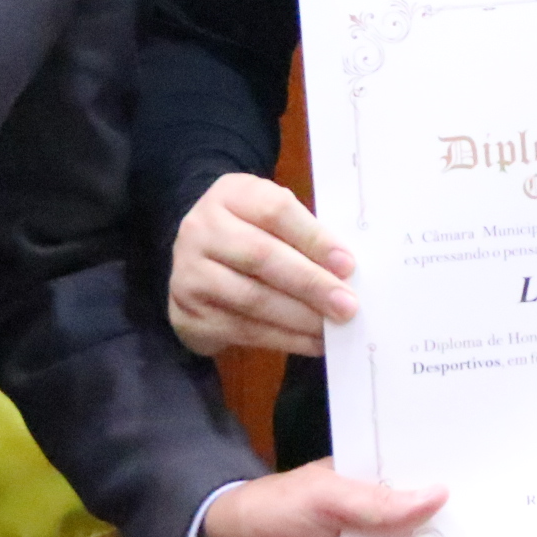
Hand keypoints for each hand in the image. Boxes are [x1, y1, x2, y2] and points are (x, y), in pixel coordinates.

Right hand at [168, 172, 356, 356]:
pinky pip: (243, 330)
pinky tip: (311, 342)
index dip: (313, 238)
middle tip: (346, 305)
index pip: (275, 211)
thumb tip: (344, 272)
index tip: (347, 264)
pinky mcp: (188, 313)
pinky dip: (283, 339)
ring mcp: (189, 272)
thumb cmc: (251, 234)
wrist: (197, 260)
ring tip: (332, 328)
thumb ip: (302, 235)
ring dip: (299, 318)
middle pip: (262, 256)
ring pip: (252, 298)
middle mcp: (202, 229)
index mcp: (231, 194)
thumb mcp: (271, 218)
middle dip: (310, 284)